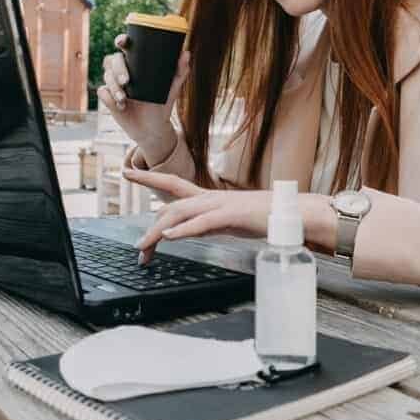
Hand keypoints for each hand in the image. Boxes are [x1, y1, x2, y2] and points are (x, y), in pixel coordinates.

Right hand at [97, 34, 189, 164]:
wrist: (152, 129)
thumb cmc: (162, 105)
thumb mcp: (172, 89)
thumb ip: (180, 71)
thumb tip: (186, 53)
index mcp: (136, 64)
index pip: (126, 47)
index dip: (121, 41)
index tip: (122, 42)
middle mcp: (123, 71)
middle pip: (112, 60)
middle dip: (117, 69)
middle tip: (126, 81)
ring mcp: (114, 84)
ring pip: (106, 76)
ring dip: (113, 86)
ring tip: (123, 98)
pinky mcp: (108, 97)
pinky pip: (102, 92)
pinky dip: (109, 98)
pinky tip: (121, 106)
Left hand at [125, 169, 337, 263]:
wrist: (292, 214)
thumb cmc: (264, 217)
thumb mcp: (228, 221)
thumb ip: (207, 223)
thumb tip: (186, 230)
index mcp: (209, 198)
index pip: (172, 184)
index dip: (149, 176)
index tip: (126, 170)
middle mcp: (210, 197)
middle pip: (170, 206)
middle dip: (150, 228)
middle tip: (137, 249)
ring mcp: (220, 205)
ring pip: (180, 214)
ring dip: (158, 233)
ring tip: (143, 248)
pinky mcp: (230, 216)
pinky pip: (201, 223)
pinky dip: (182, 229)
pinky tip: (169, 236)